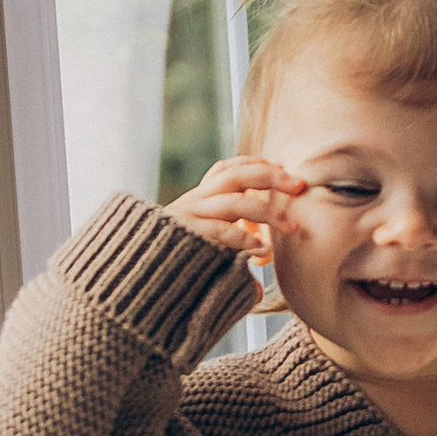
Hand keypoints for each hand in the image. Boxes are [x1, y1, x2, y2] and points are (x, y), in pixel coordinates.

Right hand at [164, 157, 305, 264]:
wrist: (137, 272)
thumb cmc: (179, 259)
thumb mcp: (208, 242)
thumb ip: (235, 241)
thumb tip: (267, 253)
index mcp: (200, 198)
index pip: (226, 169)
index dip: (253, 163)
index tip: (280, 165)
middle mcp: (195, 202)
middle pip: (236, 176)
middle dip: (271, 177)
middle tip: (300, 185)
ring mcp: (191, 218)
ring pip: (235, 202)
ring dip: (268, 212)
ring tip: (292, 227)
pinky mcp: (189, 237)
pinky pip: (222, 231)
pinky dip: (245, 238)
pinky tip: (263, 248)